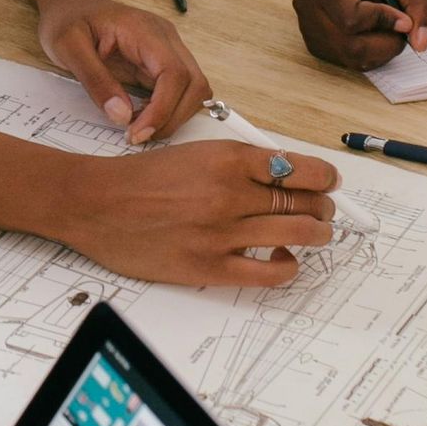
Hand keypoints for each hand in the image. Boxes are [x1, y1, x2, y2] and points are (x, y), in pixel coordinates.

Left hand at [38, 0, 208, 144]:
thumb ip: (95, 81)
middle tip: (136, 136)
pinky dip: (168, 112)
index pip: (174, 73)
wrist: (71, 3)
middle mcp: (166, 39)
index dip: (163, 109)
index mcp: (145, 30)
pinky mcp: (162, 64)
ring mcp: (168, 51)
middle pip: (195, 84)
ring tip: (137, 128)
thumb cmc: (68, 20)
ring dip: (173, 117)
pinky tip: (141, 119)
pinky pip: (180, 92)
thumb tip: (122, 116)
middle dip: (172, 118)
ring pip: (194, 90)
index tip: (136, 133)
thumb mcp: (68, 47)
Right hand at [58, 138, 337, 286]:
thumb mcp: (196, 153)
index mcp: (228, 158)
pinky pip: (268, 272)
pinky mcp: (209, 266)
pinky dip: (288, 266)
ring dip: (316, 235)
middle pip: (304, 202)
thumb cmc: (142, 178)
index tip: (329, 182)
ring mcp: (221, 232)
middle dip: (323, 208)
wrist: (97, 203)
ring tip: (315, 235)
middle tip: (323, 211)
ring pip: (296, 234)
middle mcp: (230, 193)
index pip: (300, 169)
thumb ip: (239, 163)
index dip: (324, 178)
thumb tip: (283, 176)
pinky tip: (285, 259)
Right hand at [292, 0, 426, 69]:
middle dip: (387, 42)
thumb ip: (420, 5)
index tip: (405, 19)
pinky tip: (375, 35)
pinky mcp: (315, 46)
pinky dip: (370, 55)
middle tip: (403, 29)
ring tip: (390, 29)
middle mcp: (308, 6)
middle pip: (352, 45)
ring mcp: (308, 29)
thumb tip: (420, 44)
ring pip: (352, 58)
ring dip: (381, 50)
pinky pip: (348, 62)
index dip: (384, 22)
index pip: (351, 18)